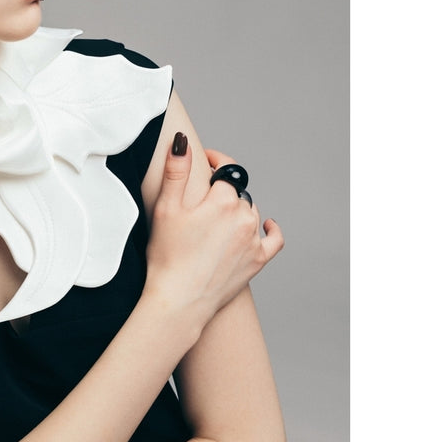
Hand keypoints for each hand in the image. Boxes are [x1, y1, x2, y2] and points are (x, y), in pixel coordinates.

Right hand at [144, 135, 283, 325]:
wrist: (179, 300)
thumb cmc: (167, 255)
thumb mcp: (166, 208)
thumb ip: (176, 171)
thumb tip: (183, 141)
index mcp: (223, 200)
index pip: (226, 171)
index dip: (214, 162)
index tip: (204, 160)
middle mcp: (244, 217)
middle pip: (237, 192)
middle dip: (221, 189)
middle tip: (200, 197)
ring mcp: (253, 240)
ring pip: (251, 212)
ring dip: (237, 209)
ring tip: (216, 216)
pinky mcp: (258, 260)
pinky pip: (274, 239)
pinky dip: (271, 229)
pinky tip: (267, 225)